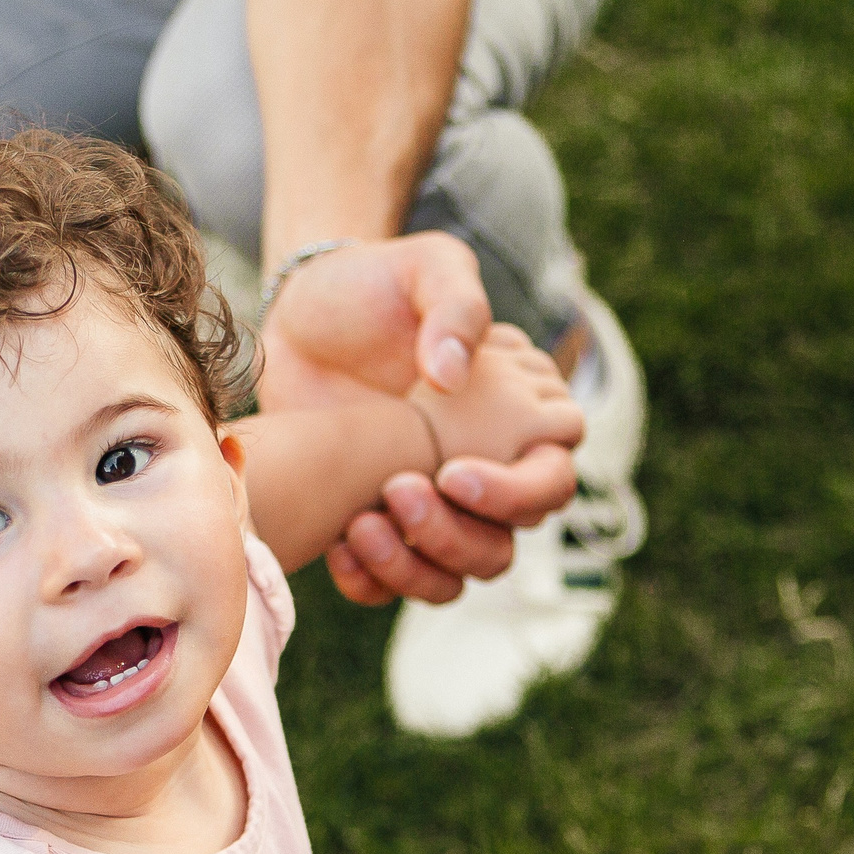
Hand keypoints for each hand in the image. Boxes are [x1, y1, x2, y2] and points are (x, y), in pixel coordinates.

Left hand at [258, 236, 579, 604]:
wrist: (301, 318)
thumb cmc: (375, 285)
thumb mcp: (424, 267)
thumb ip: (455, 305)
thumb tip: (454, 375)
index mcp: (521, 418)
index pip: (552, 481)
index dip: (513, 493)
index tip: (451, 473)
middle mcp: (488, 473)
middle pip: (503, 545)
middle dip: (452, 534)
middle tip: (395, 491)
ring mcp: (435, 507)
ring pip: (455, 578)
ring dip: (413, 566)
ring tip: (360, 523)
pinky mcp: (385, 528)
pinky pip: (395, 586)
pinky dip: (372, 580)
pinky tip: (338, 545)